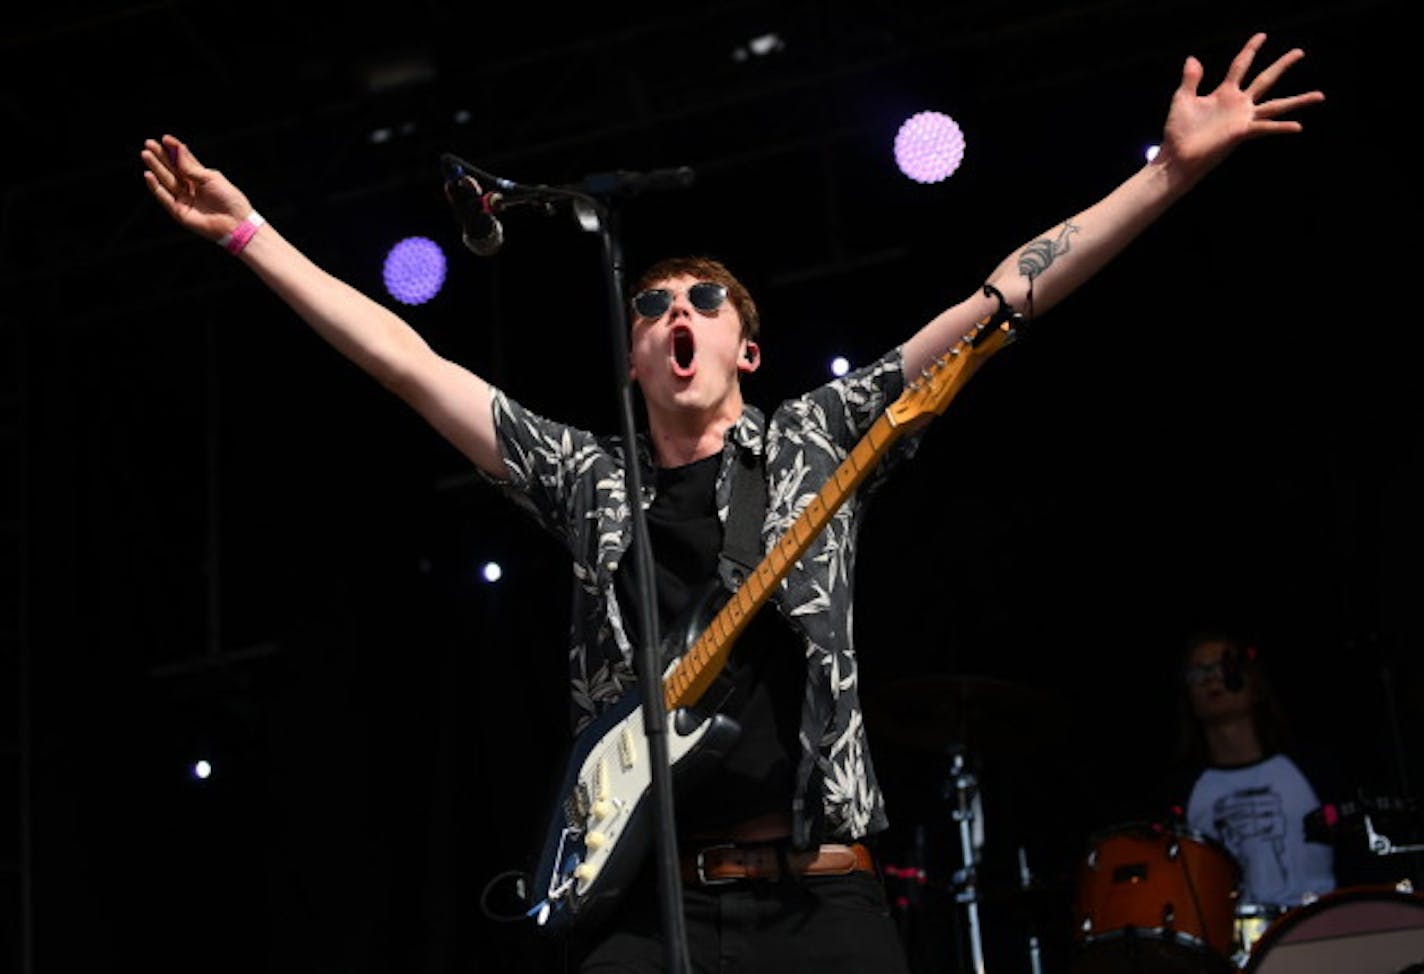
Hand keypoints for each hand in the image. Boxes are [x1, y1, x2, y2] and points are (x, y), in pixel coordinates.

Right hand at [140, 134, 253, 242]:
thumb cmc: (229, 199)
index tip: (165, 138)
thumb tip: (177, 152)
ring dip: (155, 168)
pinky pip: (165, 198)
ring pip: (167, 181)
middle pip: (173, 169)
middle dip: (161, 156)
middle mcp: (191, 188)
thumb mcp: (210, 178)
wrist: (236, 222)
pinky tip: (148, 175)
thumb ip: (191, 168)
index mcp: (201, 178)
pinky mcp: (179, 212)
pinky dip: (156, 187)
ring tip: (145, 154)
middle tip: (149, 143)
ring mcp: (184, 200)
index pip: (185, 161)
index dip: (175, 150)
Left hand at [1158, 33, 1324, 177]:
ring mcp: (1242, 119)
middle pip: (1265, 79)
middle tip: (1300, 52)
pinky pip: (1264, 128)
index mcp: (1224, 93)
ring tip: (1320, 95)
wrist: (1176, 157)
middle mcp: (1238, 104)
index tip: (1262, 35)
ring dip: (1298, 101)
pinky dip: (1281, 127)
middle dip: (1282, 65)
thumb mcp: (1182, 100)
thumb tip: (1193, 58)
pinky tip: (1298, 126)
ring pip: (1276, 106)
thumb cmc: (1178, 132)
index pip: (1241, 65)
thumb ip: (1190, 80)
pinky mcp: (1241, 133)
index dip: (1251, 49)